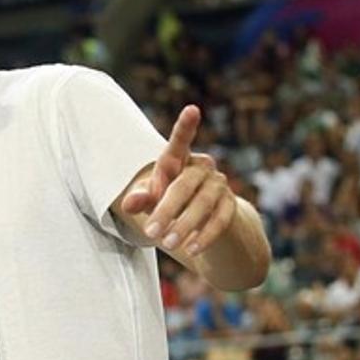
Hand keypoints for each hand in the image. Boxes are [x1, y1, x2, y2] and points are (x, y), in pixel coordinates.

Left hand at [121, 105, 235, 256]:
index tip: (192, 109)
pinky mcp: (231, 206)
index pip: (180, 143)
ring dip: (184, 225)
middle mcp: (202, 168)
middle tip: (150, 232)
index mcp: (179, 161)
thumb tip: (128, 203)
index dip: (185, 127)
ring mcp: (219, 185)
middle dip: (166, 209)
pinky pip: (220, 220)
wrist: (200, 227)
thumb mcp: (150, 202)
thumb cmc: (166, 205)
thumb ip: (140, 199)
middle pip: (185, 184)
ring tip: (167, 243)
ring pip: (204, 203)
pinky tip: (192, 249)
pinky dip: (205, 236)